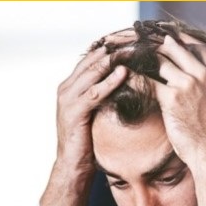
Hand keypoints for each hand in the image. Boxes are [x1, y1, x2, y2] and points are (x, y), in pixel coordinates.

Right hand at [40, 46, 127, 205]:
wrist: (72, 167)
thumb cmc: (87, 142)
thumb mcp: (95, 113)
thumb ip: (102, 95)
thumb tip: (125, 81)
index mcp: (71, 85)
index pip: (92, 57)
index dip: (113, 47)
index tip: (134, 40)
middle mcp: (67, 88)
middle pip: (93, 59)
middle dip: (116, 48)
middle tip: (138, 39)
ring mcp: (68, 99)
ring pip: (93, 71)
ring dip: (115, 59)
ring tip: (135, 50)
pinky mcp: (74, 112)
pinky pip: (94, 92)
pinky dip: (110, 81)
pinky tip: (125, 73)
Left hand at [151, 34, 205, 205]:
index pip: (200, 48)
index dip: (184, 42)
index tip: (173, 42)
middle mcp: (204, 75)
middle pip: (178, 49)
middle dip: (162, 46)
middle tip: (149, 47)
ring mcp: (187, 84)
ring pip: (162, 61)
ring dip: (149, 60)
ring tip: (136, 60)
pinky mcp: (171, 97)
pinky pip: (150, 80)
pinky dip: (139, 77)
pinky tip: (130, 76)